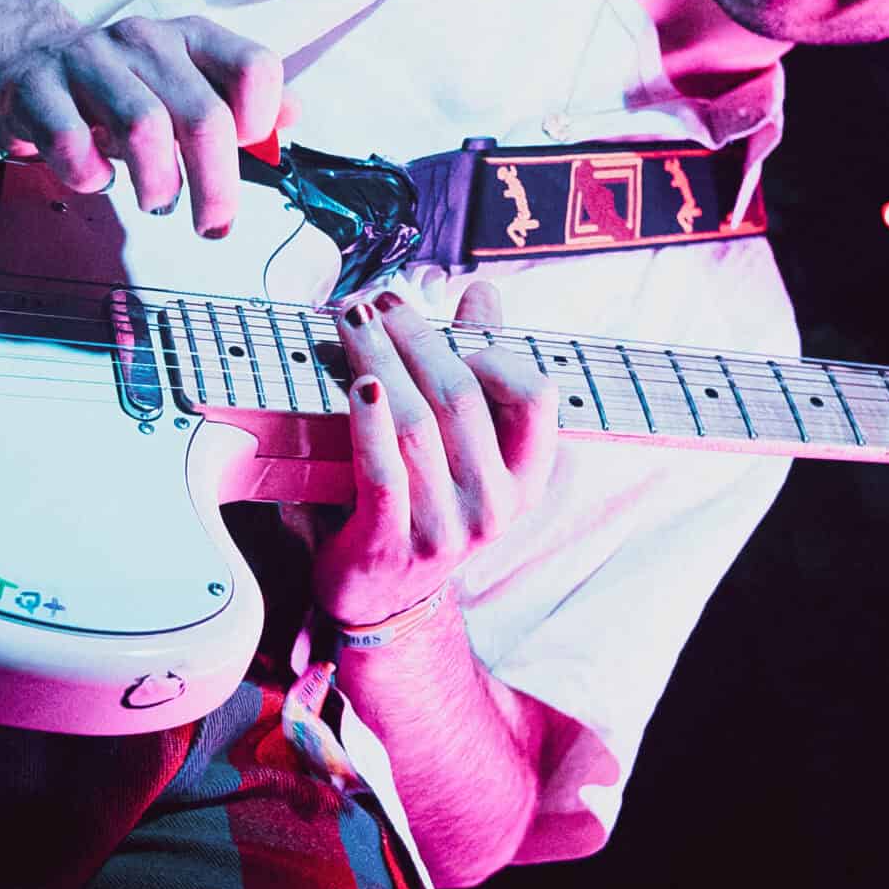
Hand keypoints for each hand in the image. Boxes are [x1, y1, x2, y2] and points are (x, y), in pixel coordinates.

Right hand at [0, 15, 287, 238]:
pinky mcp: (37, 88)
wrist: (27, 57)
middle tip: (213, 224)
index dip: (261, 121)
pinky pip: (70, 142)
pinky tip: (97, 179)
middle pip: (203, 116)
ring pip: (143, 127)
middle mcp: (145, 42)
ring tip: (156, 202)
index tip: (245, 152)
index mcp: (191, 39)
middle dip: (217, 187)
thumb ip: (238, 102)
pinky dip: (89, 176)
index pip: (254, 67)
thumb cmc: (119, 84)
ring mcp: (89, 61)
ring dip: (158, 184)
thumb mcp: (185, 83)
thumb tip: (294, 115)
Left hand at [315, 280, 558, 627]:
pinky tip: (358, 383)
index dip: (492, 346)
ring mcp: (444, 528)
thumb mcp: (462, 443)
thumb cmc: (424, 501)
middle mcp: (494, 505)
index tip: (445, 313)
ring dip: (381, 359)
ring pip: (416, 423)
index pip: (534, 395)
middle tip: (379, 299)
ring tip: (353, 318)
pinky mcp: (391, 542)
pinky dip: (368, 421)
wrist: (380, 597)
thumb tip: (484, 290)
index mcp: (524, 476)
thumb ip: (477, 367)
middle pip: (461, 396)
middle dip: (416, 336)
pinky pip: (382, 469)